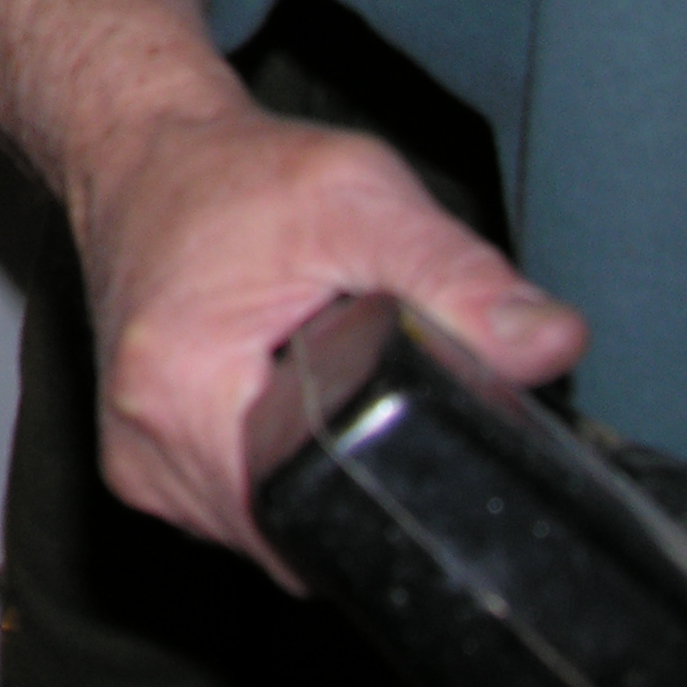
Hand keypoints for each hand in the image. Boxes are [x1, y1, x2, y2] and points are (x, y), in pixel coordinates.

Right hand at [73, 98, 587, 587]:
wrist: (141, 151)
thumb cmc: (232, 171)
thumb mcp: (360, 198)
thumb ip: (458, 277)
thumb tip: (548, 345)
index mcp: (179, 388)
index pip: (318, 521)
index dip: (392, 489)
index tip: (405, 415)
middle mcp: (143, 443)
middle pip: (296, 534)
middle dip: (355, 474)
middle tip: (359, 371)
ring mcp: (138, 460)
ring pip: (266, 530)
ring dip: (313, 474)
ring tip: (316, 374)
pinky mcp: (144, 460)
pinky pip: (234, 506)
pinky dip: (275, 465)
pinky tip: (283, 397)